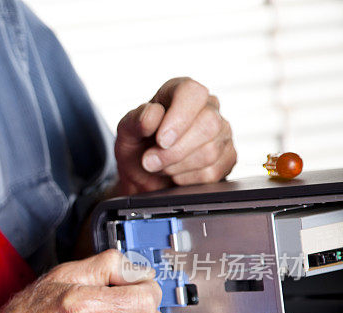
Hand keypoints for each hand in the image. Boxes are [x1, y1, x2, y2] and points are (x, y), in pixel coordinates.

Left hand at [114, 77, 236, 194]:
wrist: (142, 176)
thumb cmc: (137, 147)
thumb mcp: (126, 132)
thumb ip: (135, 120)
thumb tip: (153, 116)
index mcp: (180, 92)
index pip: (192, 92)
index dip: (178, 118)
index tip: (160, 140)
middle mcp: (207, 108)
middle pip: (208, 124)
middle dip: (174, 151)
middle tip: (149, 161)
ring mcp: (222, 133)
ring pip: (210, 152)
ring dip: (176, 166)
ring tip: (160, 166)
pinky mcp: (227, 158)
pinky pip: (212, 173)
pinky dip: (186, 179)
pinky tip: (175, 174)